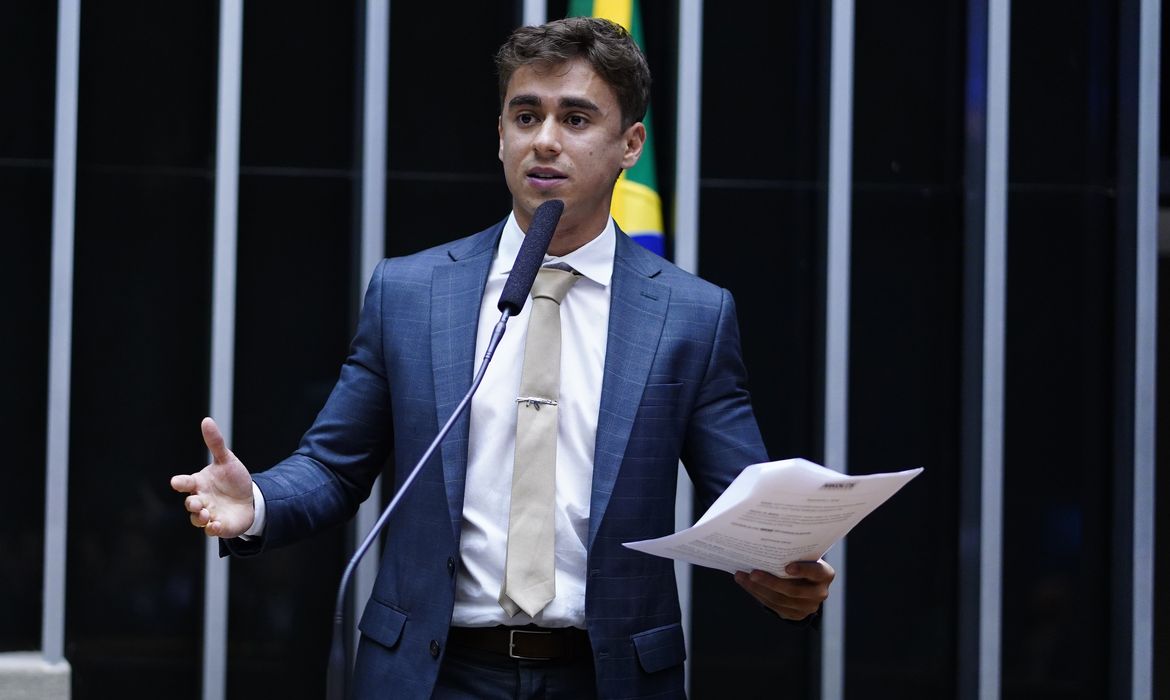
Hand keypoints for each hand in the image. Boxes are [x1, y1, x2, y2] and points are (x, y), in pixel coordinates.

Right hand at [170, 417, 254, 537]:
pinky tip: (218, 525)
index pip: (185, 482)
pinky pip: (213, 530)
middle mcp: (201, 499)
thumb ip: (215, 443)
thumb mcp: (227, 460)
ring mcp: (209, 514)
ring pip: (197, 519)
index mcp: (199, 483)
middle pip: (190, 502)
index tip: (176, 482)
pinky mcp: (220, 526)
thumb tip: (206, 420)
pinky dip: (214, 529)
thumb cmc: (232, 479)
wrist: (249, 499)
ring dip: (199, 517)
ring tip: (206, 514)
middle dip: (191, 503)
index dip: (180, 482)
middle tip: (197, 502)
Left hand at [734, 560, 834, 620]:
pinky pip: (774, 606)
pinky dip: (758, 594)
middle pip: (793, 590)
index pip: (815, 572)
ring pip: (780, 600)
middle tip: (753, 573)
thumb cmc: (802, 562)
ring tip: (742, 577)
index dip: (802, 570)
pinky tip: (747, 584)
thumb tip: (764, 544)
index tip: (787, 567)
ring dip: (758, 588)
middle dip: (770, 582)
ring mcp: (808, 606)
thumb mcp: (803, 556)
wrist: (807, 583)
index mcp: (825, 574)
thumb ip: (792, 554)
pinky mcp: (796, 614)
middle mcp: (820, 592)